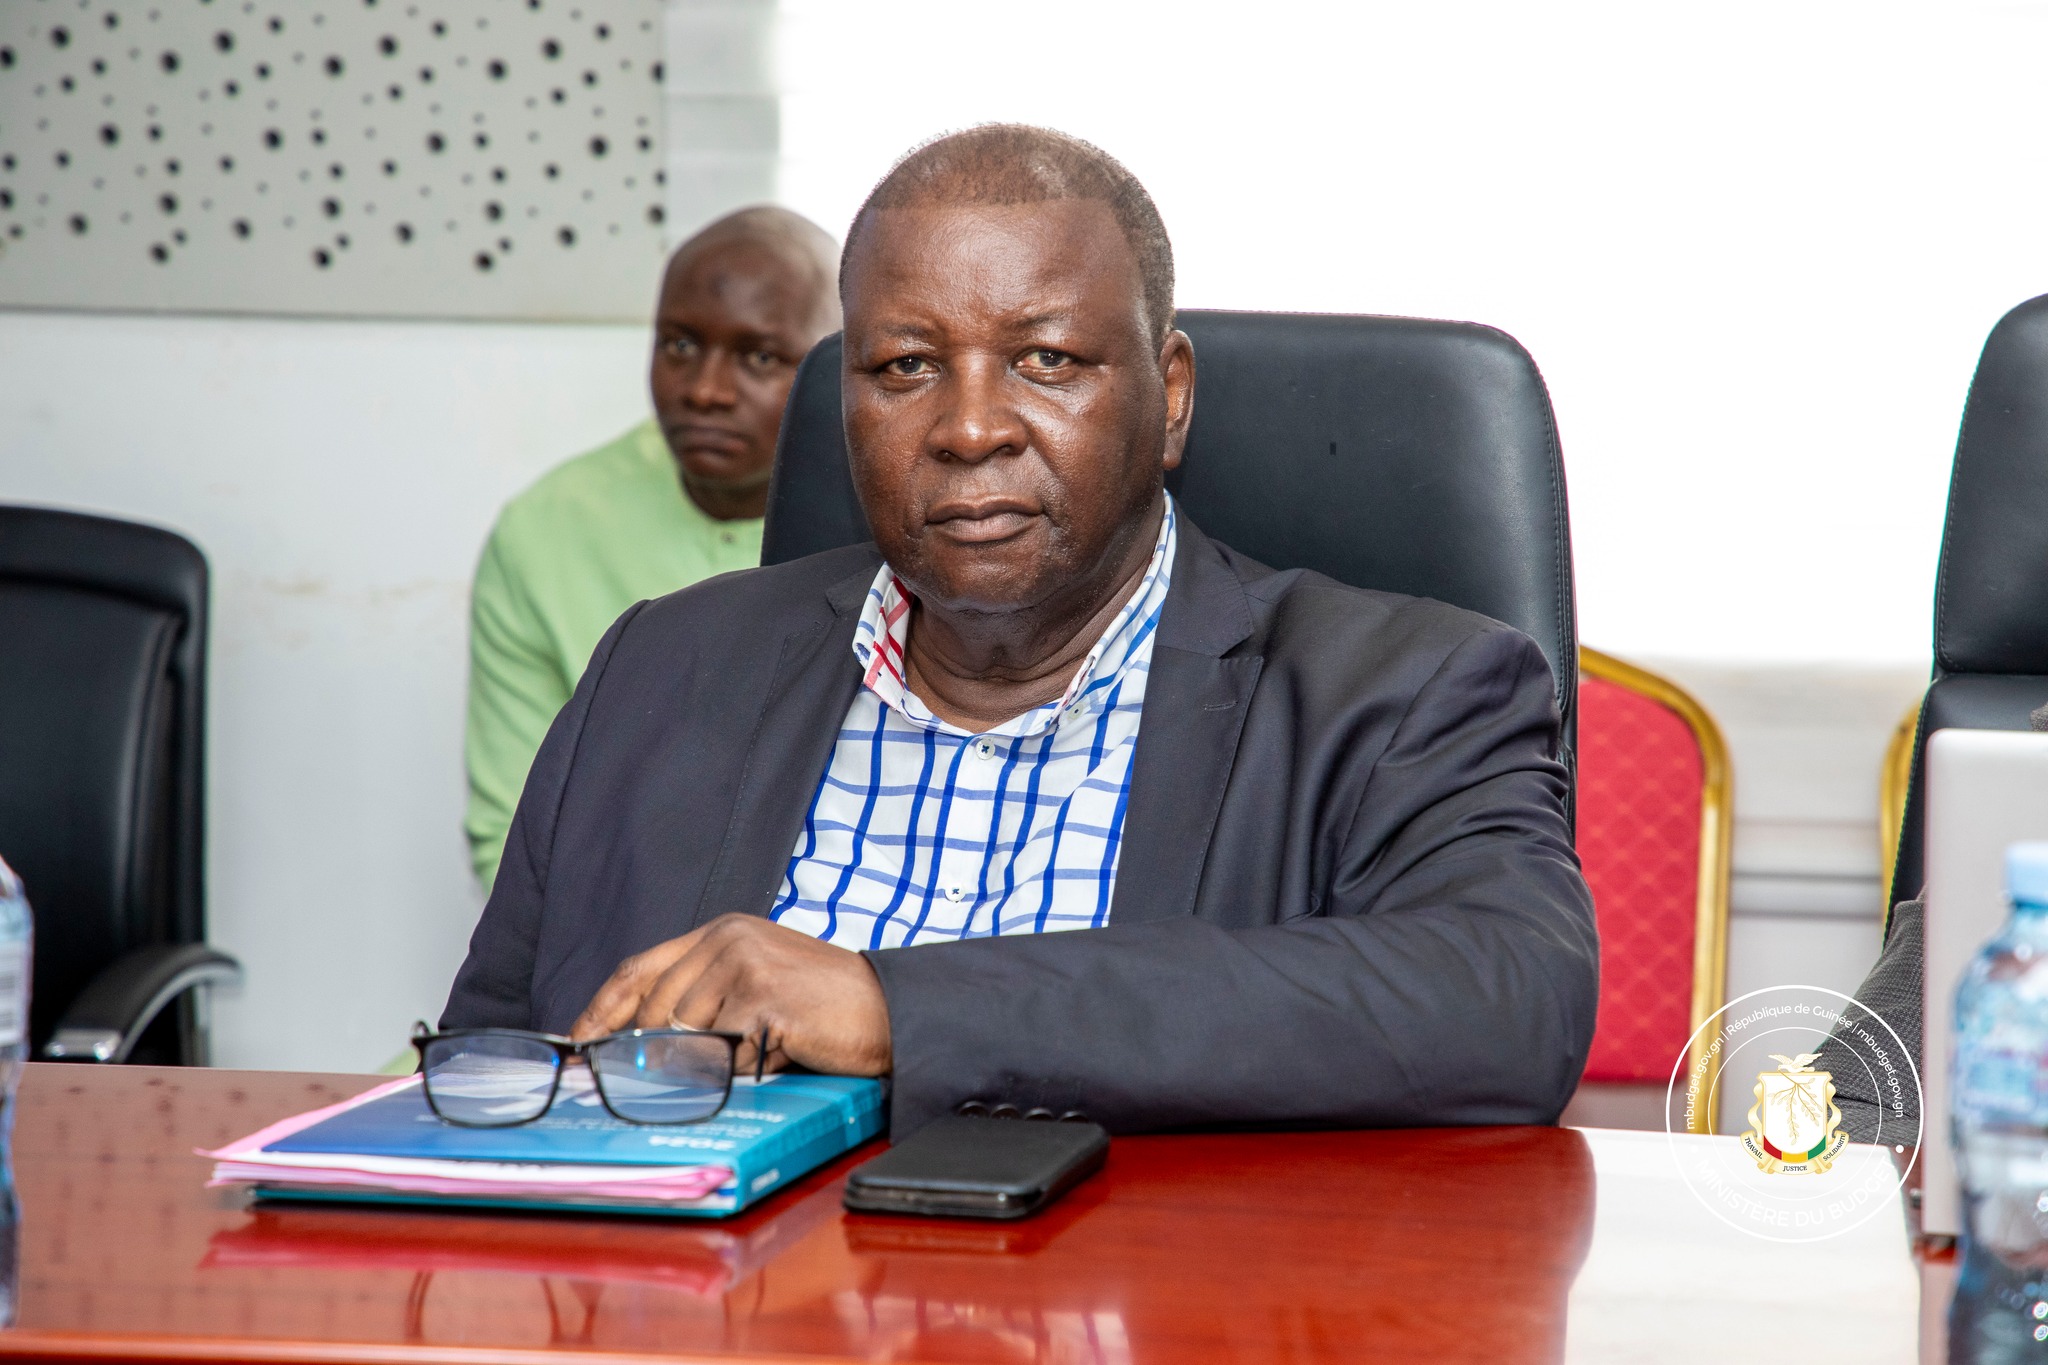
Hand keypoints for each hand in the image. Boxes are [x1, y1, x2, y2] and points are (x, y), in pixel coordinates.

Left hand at [569, 915, 891, 1076]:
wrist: (886, 1009)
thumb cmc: (822, 1005)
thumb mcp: (755, 982)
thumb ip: (703, 995)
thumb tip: (640, 1040)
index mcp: (722, 931)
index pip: (640, 968)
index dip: (603, 1007)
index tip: (580, 1041)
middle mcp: (728, 939)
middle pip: (658, 1009)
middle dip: (659, 1049)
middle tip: (676, 1076)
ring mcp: (745, 965)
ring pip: (688, 1035)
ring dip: (716, 1058)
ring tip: (759, 1049)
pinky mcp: (762, 998)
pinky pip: (725, 1053)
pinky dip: (745, 1066)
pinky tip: (778, 1051)